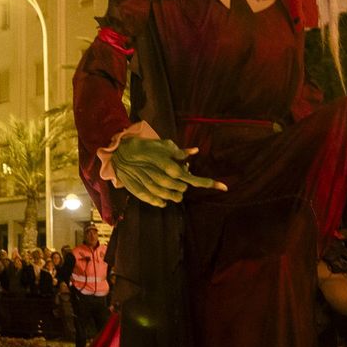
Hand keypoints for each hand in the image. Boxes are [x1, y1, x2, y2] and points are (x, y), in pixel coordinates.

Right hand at [111, 136, 225, 207]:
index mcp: (171, 168)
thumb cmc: (145, 147)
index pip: (193, 179)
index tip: (225, 187)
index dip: (209, 183)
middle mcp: (164, 180)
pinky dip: (162, 200)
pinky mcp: (143, 193)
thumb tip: (195, 151)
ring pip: (172, 198)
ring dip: (175, 193)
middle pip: (183, 190)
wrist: (121, 153)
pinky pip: (158, 202)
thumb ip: (179, 152)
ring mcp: (153, 188)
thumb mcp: (164, 145)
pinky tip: (163, 195)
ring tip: (170, 184)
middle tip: (177, 175)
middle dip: (184, 185)